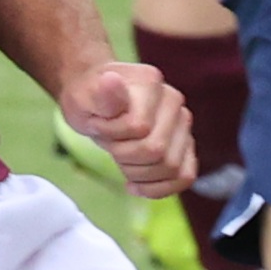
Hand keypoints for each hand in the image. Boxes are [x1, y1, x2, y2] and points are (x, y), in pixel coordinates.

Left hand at [60, 57, 195, 201]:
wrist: (95, 100)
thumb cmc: (89, 100)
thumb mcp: (86, 98)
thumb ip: (104, 97)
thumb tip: (110, 80)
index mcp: (152, 84)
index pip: (139, 129)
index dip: (113, 137)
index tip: (97, 126)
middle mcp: (175, 102)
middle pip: (158, 152)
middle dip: (125, 158)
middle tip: (111, 146)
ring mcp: (183, 124)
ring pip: (172, 168)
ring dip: (140, 174)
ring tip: (123, 162)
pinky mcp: (184, 145)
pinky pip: (184, 176)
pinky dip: (159, 188)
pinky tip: (136, 185)